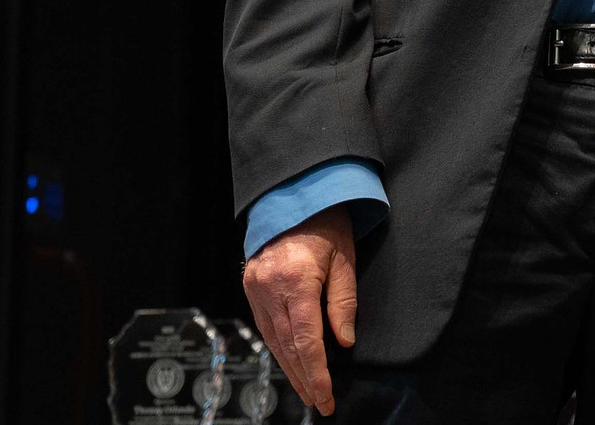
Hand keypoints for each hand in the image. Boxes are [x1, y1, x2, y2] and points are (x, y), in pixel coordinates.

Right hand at [242, 203, 356, 415]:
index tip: (326, 397)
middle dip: (304, 378)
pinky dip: (278, 346)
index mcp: (295, 281)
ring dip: (290, 367)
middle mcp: (269, 288)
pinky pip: (264, 325)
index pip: (306, 340)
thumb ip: (343, 302)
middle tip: (319, 402)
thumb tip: (343, 342)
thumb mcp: (344, 259)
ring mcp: (255, 288)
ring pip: (272, 340)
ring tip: (307, 389)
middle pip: (286, 346)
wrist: (294, 192)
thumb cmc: (326, 221)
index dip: (317, 373)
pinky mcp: (250, 286)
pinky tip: (290, 361)